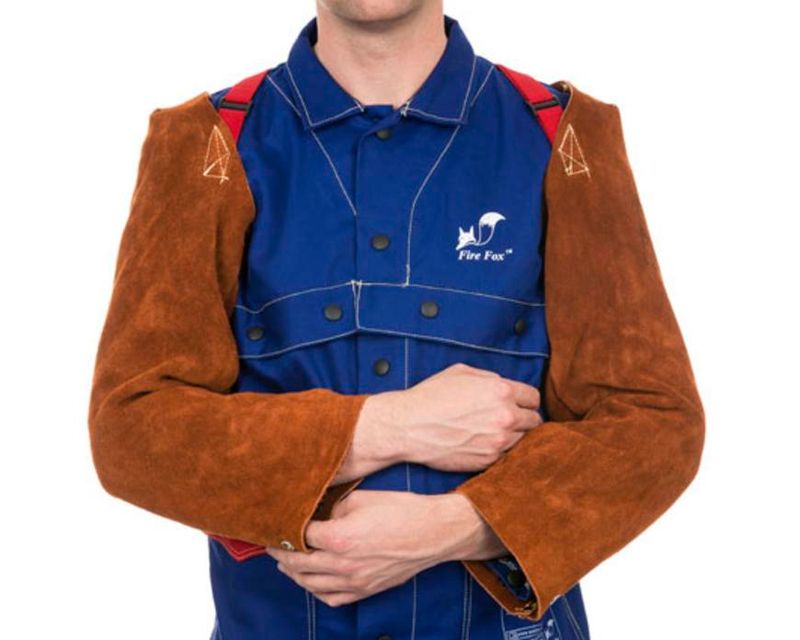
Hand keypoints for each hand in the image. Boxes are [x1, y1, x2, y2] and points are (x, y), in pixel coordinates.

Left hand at [264, 489, 504, 606]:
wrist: (433, 532)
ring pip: (311, 584)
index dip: (284, 531)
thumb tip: (316, 515)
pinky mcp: (366, 590)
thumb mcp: (361, 498)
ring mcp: (355, 581)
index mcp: (339, 537)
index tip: (275, 525)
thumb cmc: (401, 510)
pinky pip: (331, 598)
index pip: (299, 537)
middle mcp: (343, 565)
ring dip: (294, 573)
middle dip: (281, 554)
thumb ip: (333, 508)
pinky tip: (311, 580)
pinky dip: (315, 590)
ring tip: (286, 562)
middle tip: (272, 545)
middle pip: (298, 564)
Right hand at [332, 362, 542, 482]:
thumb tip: (505, 386)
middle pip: (534, 422)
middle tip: (508, 421)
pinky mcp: (488, 461)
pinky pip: (507, 457)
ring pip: (523, 441)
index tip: (519, 405)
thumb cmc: (431, 396)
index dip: (526, 401)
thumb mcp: (461, 373)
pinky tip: (485, 445)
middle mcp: (506, 416)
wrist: (408, 426)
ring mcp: (498, 441)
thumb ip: (490, 378)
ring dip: (514, 437)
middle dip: (524, 420)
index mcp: (502, 391)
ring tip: (494, 433)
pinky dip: (500, 452)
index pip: (534, 398)